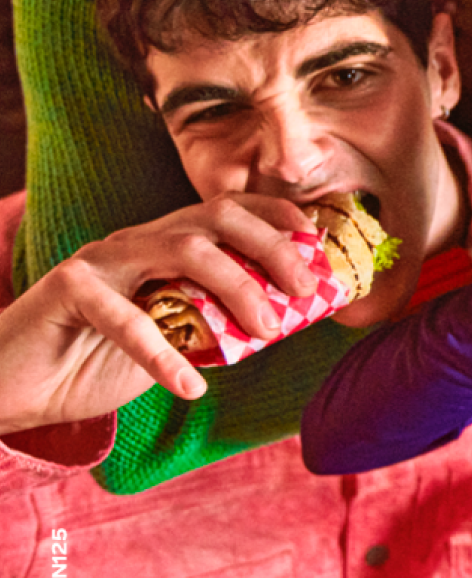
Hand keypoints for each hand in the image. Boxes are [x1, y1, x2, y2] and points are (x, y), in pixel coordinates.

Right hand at [0, 194, 316, 434]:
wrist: (12, 385)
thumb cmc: (98, 360)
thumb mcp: (170, 338)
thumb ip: (216, 323)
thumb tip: (286, 321)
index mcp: (165, 240)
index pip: (229, 209)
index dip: (276, 215)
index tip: (317, 240)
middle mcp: (139, 238)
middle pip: (216, 219)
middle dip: (270, 247)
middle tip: (305, 289)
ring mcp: (103, 258)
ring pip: (182, 249)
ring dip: (236, 287)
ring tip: (267, 331)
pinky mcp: (69, 289)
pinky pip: (127, 317)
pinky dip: (165, 355)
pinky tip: (193, 386)